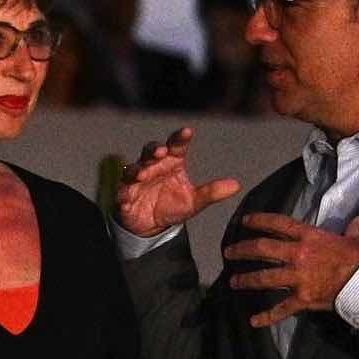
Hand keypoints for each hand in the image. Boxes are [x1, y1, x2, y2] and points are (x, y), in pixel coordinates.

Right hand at [115, 127, 241, 236]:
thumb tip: (236, 185)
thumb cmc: (173, 206)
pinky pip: (121, 193)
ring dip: (136, 170)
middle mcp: (153, 167)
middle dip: (154, 150)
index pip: (176, 146)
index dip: (180, 138)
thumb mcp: (194, 202)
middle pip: (150, 152)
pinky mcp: (124, 196)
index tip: (188, 132)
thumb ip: (212, 192)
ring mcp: (136, 181)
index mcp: (172, 163)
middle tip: (161, 152)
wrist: (151, 226)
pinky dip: (123, 194)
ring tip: (142, 175)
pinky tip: (125, 196)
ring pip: (132, 169)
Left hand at [225, 210, 358, 327]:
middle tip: (228, 253)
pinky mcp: (301, 298)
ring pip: (264, 278)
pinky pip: (280, 309)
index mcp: (310, 237)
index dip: (260, 220)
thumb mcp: (355, 240)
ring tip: (233, 281)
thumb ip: (352, 231)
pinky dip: (266, 317)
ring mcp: (297, 277)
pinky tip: (254, 321)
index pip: (279, 224)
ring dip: (246, 280)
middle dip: (242, 250)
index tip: (245, 220)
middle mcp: (299, 255)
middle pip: (263, 249)